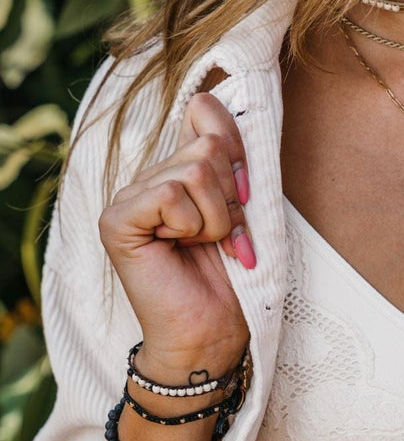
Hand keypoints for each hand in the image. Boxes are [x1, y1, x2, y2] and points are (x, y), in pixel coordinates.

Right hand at [98, 92, 253, 379]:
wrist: (214, 330)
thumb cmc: (235, 274)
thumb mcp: (248, 208)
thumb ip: (238, 164)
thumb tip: (238, 116)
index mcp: (182, 168)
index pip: (205, 109)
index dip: (237, 143)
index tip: (246, 191)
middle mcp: (152, 176)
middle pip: (209, 145)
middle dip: (233, 196)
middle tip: (226, 234)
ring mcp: (131, 196)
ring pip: (195, 170)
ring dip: (218, 218)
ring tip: (207, 245)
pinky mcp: (119, 218)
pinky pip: (171, 193)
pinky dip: (193, 225)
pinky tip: (182, 248)